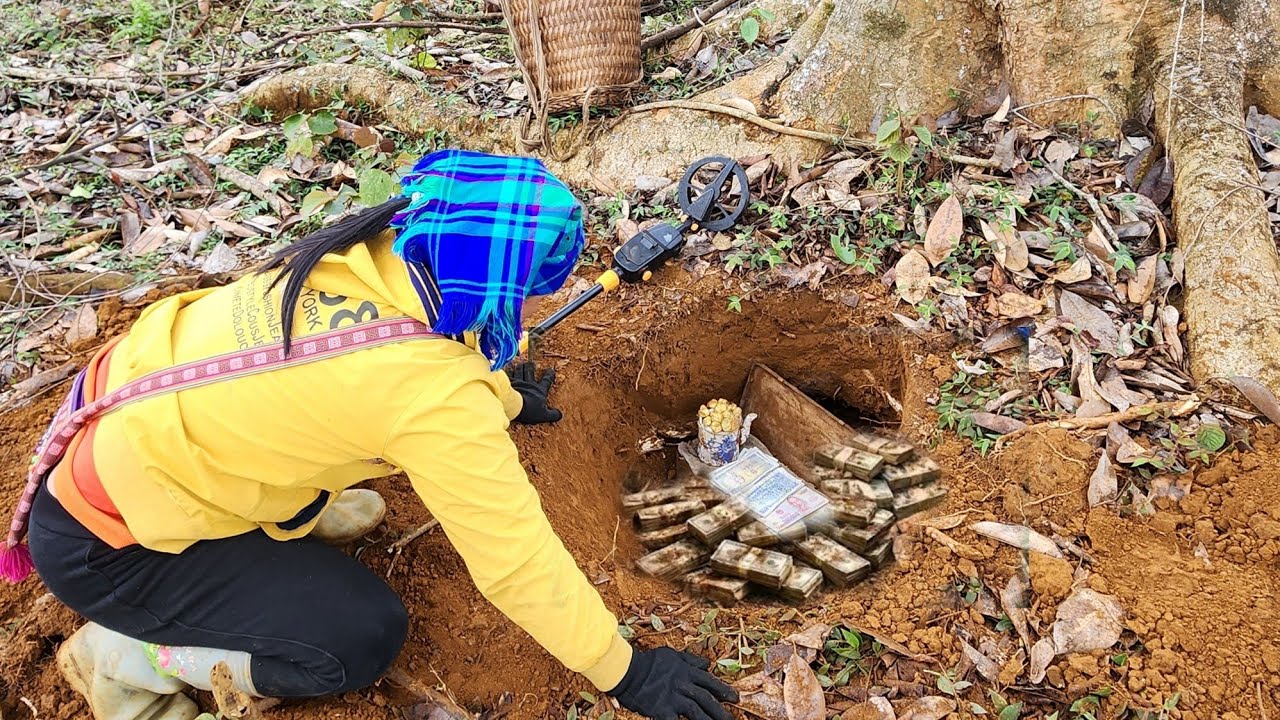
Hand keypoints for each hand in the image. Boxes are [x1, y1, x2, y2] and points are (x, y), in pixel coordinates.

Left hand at [507, 361, 561, 424]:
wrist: (514, 406)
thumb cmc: (530, 410)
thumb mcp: (544, 415)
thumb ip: (552, 415)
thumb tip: (559, 415)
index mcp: (539, 391)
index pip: (546, 381)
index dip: (549, 375)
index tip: (550, 370)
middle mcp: (529, 384)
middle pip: (530, 373)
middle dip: (531, 367)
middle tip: (531, 363)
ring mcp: (518, 383)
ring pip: (519, 372)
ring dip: (520, 368)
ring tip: (520, 364)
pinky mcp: (509, 384)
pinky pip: (509, 375)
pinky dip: (509, 371)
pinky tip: (508, 368)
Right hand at [608, 647, 736, 719]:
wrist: (627, 670)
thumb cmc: (649, 661)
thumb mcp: (672, 654)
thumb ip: (690, 660)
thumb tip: (707, 664)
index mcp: (686, 671)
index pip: (709, 682)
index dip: (724, 690)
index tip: (735, 698)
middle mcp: (683, 685)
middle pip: (707, 699)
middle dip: (721, 711)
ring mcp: (673, 698)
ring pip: (696, 712)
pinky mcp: (662, 710)